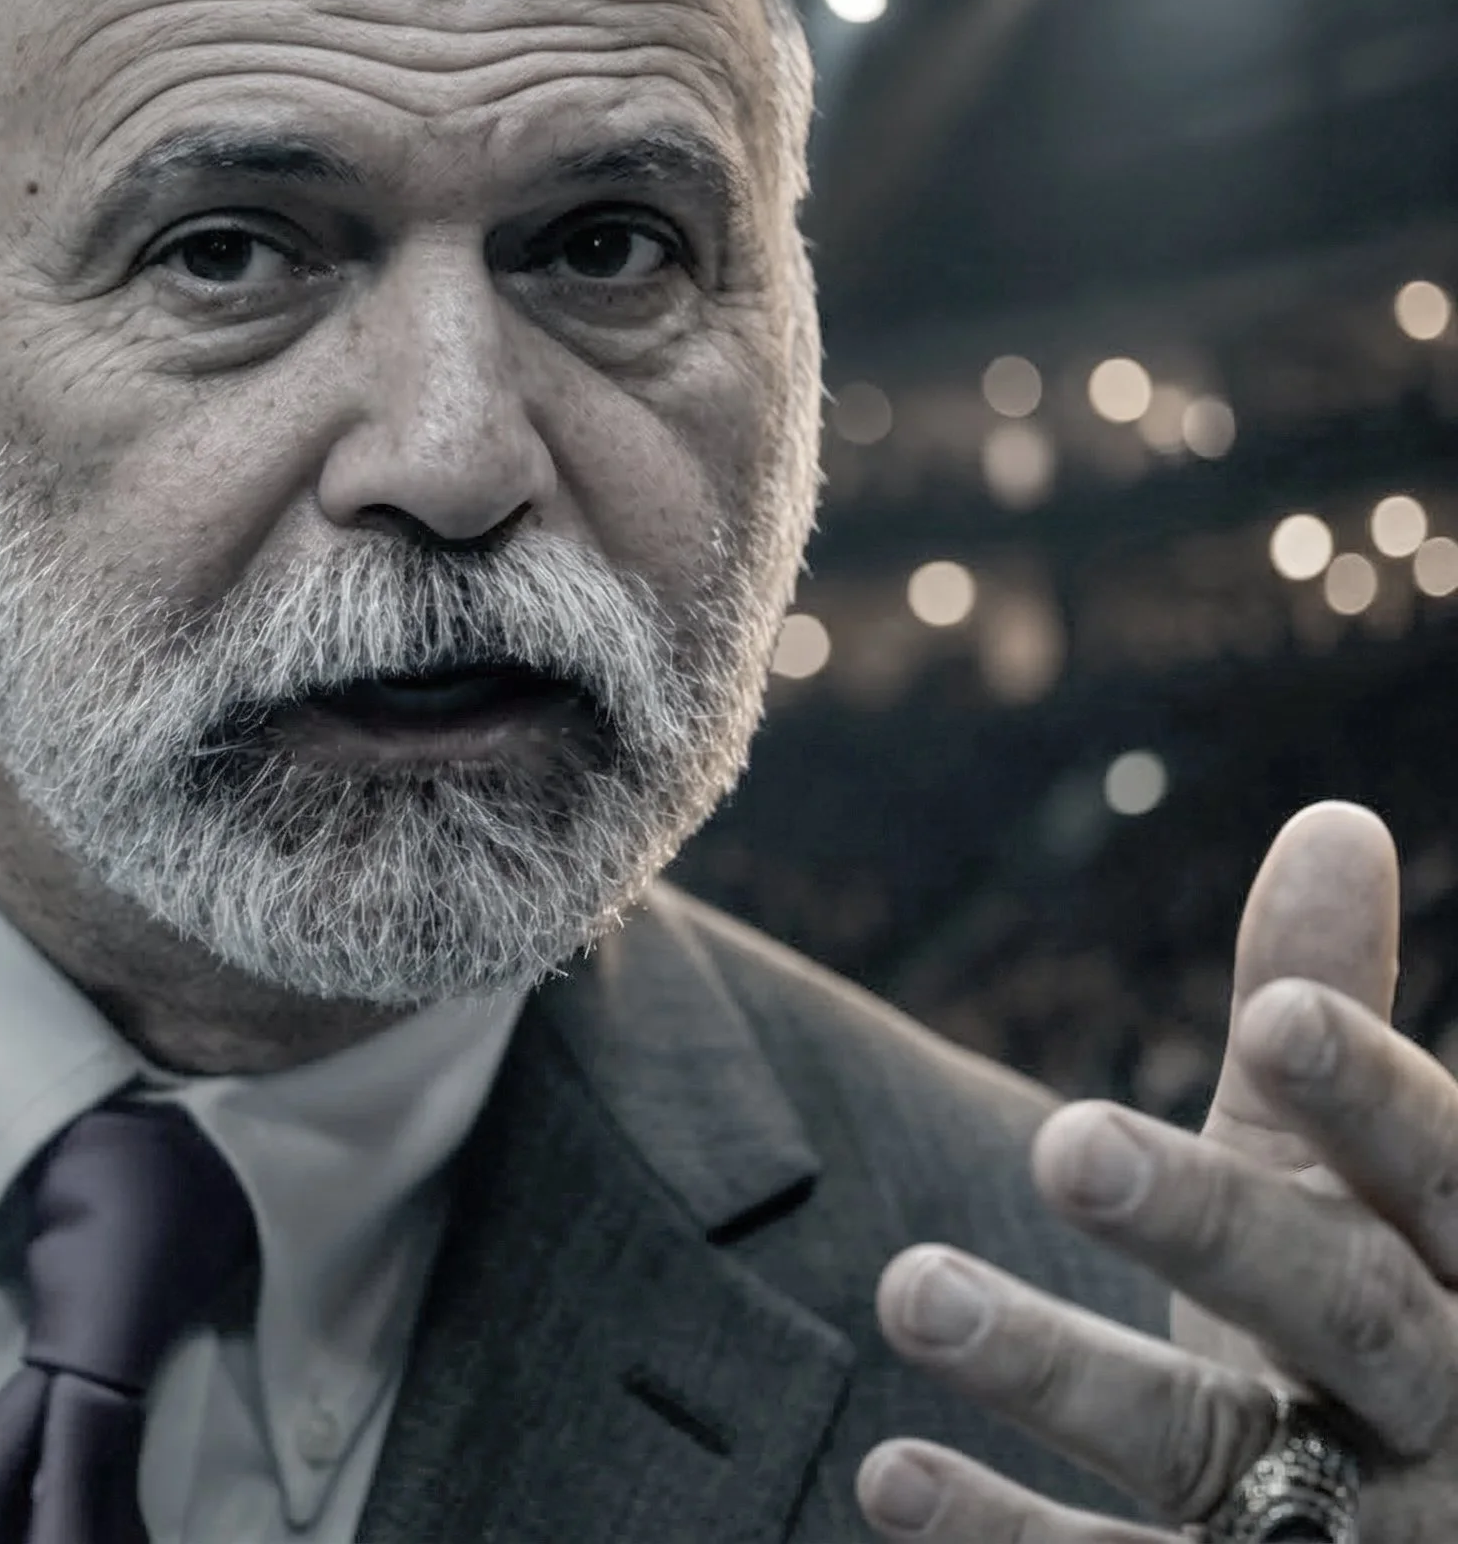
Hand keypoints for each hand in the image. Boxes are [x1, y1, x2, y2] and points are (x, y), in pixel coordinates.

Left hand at [855, 800, 1457, 1539]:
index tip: (1277, 1016)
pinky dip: (1011, 1538)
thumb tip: (1331, 817)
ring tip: (910, 1288)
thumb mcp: (1350, 1179)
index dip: (1373, 1100)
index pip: (1445, 1175)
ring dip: (1058, 1371)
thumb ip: (1331, 1022)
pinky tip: (887, 1478)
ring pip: (1217, 1451)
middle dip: (1212, 1223)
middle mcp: (1448, 1411)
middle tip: (1064, 1140)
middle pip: (1344, 1313)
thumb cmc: (1379, 1318)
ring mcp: (1362, 1536)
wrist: (1426, 1540)